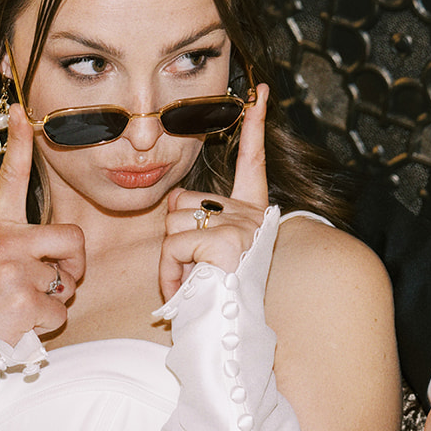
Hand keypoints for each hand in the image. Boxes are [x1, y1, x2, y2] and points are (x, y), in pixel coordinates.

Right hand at [0, 105, 84, 341]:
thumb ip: (15, 247)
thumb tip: (59, 256)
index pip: (12, 179)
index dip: (20, 143)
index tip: (23, 112)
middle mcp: (5, 242)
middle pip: (73, 239)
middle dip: (76, 264)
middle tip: (59, 279)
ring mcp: (15, 271)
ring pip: (67, 283)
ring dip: (53, 301)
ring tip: (16, 307)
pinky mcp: (25, 300)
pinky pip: (60, 311)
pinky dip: (46, 324)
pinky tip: (18, 324)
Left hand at [158, 85, 269, 298]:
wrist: (229, 339)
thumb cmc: (214, 304)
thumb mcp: (206, 259)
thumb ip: (197, 227)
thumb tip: (176, 208)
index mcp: (252, 216)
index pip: (253, 162)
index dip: (255, 126)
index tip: (260, 92)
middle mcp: (253, 217)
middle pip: (182, 201)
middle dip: (173, 237)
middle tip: (190, 271)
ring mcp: (243, 228)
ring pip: (172, 223)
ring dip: (169, 260)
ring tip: (189, 284)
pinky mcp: (227, 243)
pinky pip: (174, 245)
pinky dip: (169, 272)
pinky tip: (185, 290)